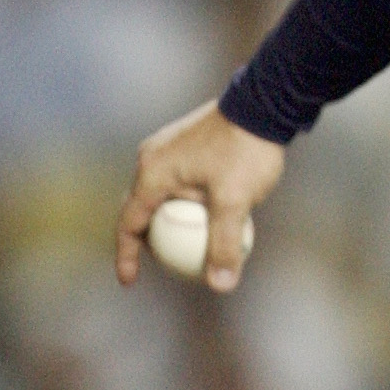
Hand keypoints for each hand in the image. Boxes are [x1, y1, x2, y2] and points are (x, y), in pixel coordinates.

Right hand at [116, 100, 286, 293]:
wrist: (263, 104)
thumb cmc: (245, 151)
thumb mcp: (236, 201)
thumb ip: (224, 244)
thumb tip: (220, 285)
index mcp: (152, 173)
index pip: (129, 224)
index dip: (126, 256)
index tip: (129, 281)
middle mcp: (151, 158)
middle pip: (140, 209)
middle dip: (145, 240)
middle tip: (161, 265)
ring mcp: (167, 148)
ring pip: (159, 194)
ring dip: (166, 220)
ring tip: (184, 244)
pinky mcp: (184, 143)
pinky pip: (175, 180)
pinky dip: (182, 202)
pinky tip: (206, 215)